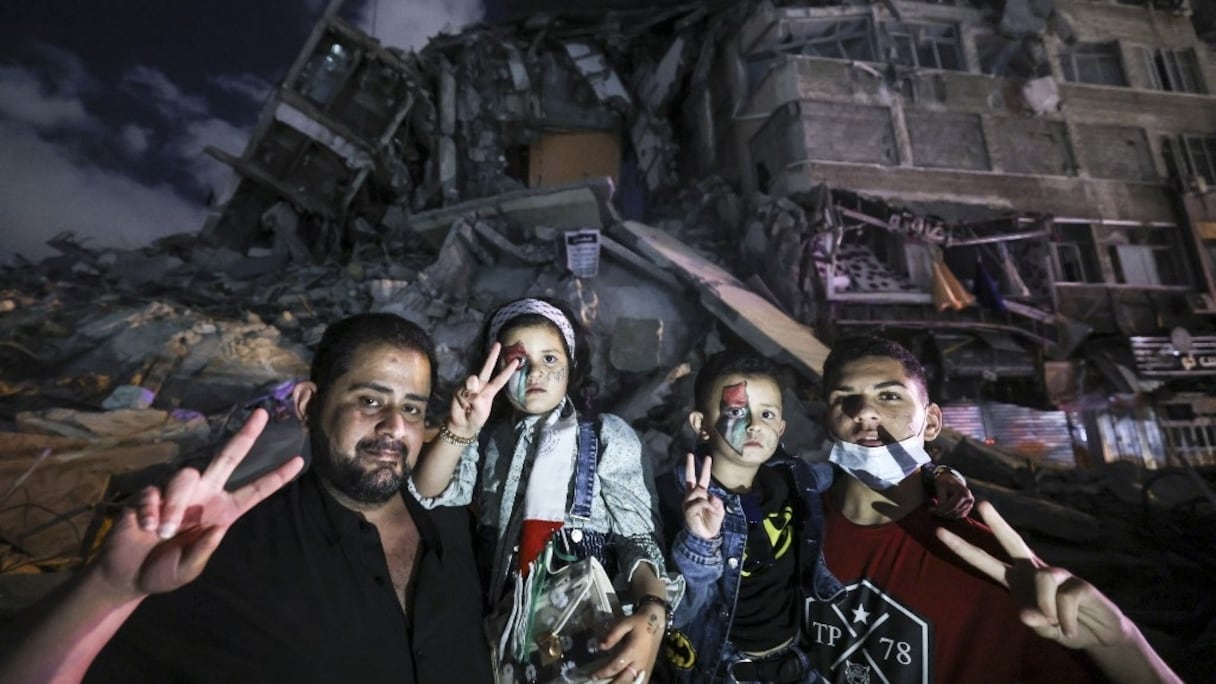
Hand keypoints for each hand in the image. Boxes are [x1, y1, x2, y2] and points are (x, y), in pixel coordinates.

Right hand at [92, 409, 303, 600]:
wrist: (127, 574)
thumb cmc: (163, 572)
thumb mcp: (188, 570)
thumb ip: (203, 551)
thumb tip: (216, 528)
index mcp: (223, 512)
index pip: (254, 491)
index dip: (275, 477)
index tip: (299, 461)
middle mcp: (205, 495)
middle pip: (228, 458)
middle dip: (245, 436)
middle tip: (262, 414)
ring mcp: (177, 492)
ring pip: (185, 477)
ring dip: (175, 504)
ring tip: (164, 531)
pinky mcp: (150, 494)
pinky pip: (153, 492)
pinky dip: (150, 511)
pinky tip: (146, 527)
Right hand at [447, 341, 518, 438]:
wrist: (462, 424)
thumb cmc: (475, 418)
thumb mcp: (481, 412)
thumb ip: (477, 399)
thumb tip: (471, 387)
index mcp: (490, 391)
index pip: (500, 379)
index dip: (507, 371)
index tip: (516, 361)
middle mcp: (480, 385)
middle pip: (486, 369)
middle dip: (492, 356)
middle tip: (498, 344)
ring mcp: (469, 386)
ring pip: (472, 381)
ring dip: (471, 392)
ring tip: (469, 405)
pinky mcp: (459, 389)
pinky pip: (462, 392)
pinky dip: (462, 400)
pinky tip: (463, 405)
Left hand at [594, 607, 664, 682]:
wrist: (653, 624)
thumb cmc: (636, 623)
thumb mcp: (624, 623)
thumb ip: (613, 635)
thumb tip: (601, 647)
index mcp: (632, 650)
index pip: (616, 665)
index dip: (604, 672)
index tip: (593, 676)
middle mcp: (638, 661)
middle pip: (624, 679)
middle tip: (597, 683)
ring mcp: (642, 666)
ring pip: (630, 681)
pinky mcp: (644, 668)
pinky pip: (635, 680)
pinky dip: (627, 683)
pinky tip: (617, 682)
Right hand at [683, 453, 723, 539]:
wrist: (705, 536)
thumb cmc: (711, 522)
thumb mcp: (719, 510)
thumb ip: (717, 501)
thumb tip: (711, 496)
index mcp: (700, 495)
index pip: (702, 479)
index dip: (704, 468)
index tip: (707, 457)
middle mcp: (692, 496)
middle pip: (690, 478)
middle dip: (690, 466)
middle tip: (689, 454)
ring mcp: (689, 502)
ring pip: (698, 491)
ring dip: (707, 498)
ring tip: (712, 508)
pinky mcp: (688, 509)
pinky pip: (700, 502)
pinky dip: (707, 505)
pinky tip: (709, 510)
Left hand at [930, 468, 974, 518]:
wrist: (951, 480)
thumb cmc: (944, 483)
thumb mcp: (940, 487)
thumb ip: (941, 499)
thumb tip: (939, 511)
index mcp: (963, 492)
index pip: (951, 505)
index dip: (941, 509)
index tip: (931, 510)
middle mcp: (969, 498)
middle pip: (954, 511)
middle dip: (942, 513)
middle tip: (932, 511)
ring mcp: (970, 503)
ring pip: (957, 515)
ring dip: (946, 515)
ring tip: (937, 510)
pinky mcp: (969, 507)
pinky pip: (959, 515)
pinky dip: (951, 515)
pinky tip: (943, 510)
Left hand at [936, 501, 1135, 649]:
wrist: (1101, 637)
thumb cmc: (1063, 626)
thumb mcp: (1043, 629)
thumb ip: (1033, 622)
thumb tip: (1025, 614)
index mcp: (1017, 580)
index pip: (985, 561)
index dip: (963, 548)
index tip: (940, 531)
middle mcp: (1034, 572)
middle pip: (1013, 541)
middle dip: (997, 523)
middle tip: (980, 503)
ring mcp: (1058, 574)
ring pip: (1044, 579)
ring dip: (1048, 608)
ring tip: (1057, 625)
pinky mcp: (1079, 584)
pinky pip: (1065, 599)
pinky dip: (1066, 620)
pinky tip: (1071, 628)